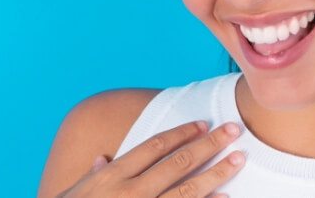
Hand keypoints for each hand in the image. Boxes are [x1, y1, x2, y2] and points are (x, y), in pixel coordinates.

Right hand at [56, 120, 246, 197]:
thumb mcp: (75, 192)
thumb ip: (92, 176)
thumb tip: (102, 160)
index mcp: (113, 175)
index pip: (155, 146)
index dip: (182, 133)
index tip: (202, 124)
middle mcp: (132, 190)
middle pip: (179, 162)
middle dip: (209, 144)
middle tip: (233, 130)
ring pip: (189, 189)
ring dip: (217, 172)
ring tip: (239, 159)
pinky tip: (226, 197)